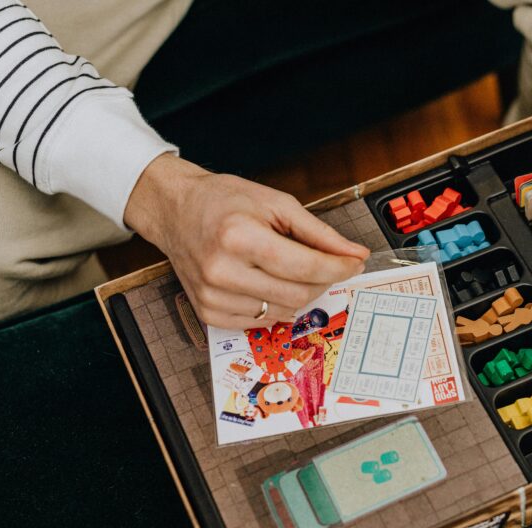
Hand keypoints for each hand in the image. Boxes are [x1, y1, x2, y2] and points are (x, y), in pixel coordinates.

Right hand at [124, 154, 369, 328]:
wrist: (175, 211)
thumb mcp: (277, 204)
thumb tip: (355, 254)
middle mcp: (222, 271)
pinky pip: (261, 321)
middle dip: (323, 280)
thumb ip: (319, 232)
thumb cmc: (224, 202)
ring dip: (298, 292)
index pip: (306, 267)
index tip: (355, 262)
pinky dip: (274, 304)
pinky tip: (265, 280)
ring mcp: (213, 297)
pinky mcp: (209, 313)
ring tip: (286, 266)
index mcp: (239, 237)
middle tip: (326, 263)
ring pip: (284, 310)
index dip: (339, 267)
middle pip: (299, 293)